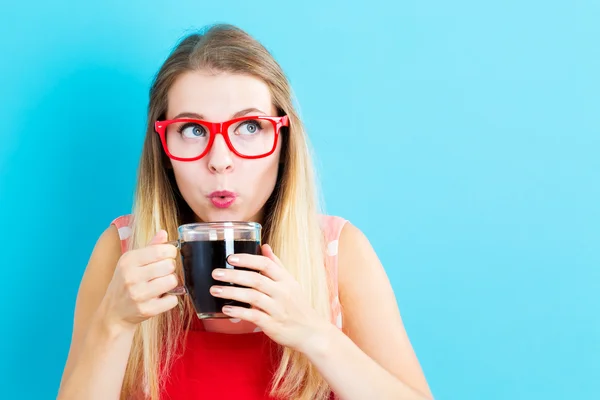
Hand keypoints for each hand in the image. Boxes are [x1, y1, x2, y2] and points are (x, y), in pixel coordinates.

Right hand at [98, 230, 179, 330]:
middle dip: (170, 268)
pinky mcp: (147, 310)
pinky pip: (173, 300)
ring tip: (161, 285)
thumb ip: (150, 247)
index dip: (171, 252)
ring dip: (170, 283)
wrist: (113, 313)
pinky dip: (170, 299)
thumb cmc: (125, 283)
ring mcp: (139, 295)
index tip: (168, 256)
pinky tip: (160, 298)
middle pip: (169, 265)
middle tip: (162, 273)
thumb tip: (164, 233)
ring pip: (172, 281)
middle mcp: (131, 277)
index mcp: (128, 261)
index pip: (160, 250)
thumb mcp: (131, 262)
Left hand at [209, 244, 332, 351]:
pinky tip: (226, 309)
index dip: (247, 259)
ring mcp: (277, 309)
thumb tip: (264, 246)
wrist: (311, 332)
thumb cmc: (297, 305)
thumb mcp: (290, 282)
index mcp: (286, 280)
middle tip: (216, 273)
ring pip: (252, 297)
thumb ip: (275, 264)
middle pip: (256, 279)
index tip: (231, 258)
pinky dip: (239, 312)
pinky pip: (253, 316)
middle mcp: (282, 293)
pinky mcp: (272, 325)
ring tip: (215, 290)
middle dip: (234, 275)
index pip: (266, 264)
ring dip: (232, 292)